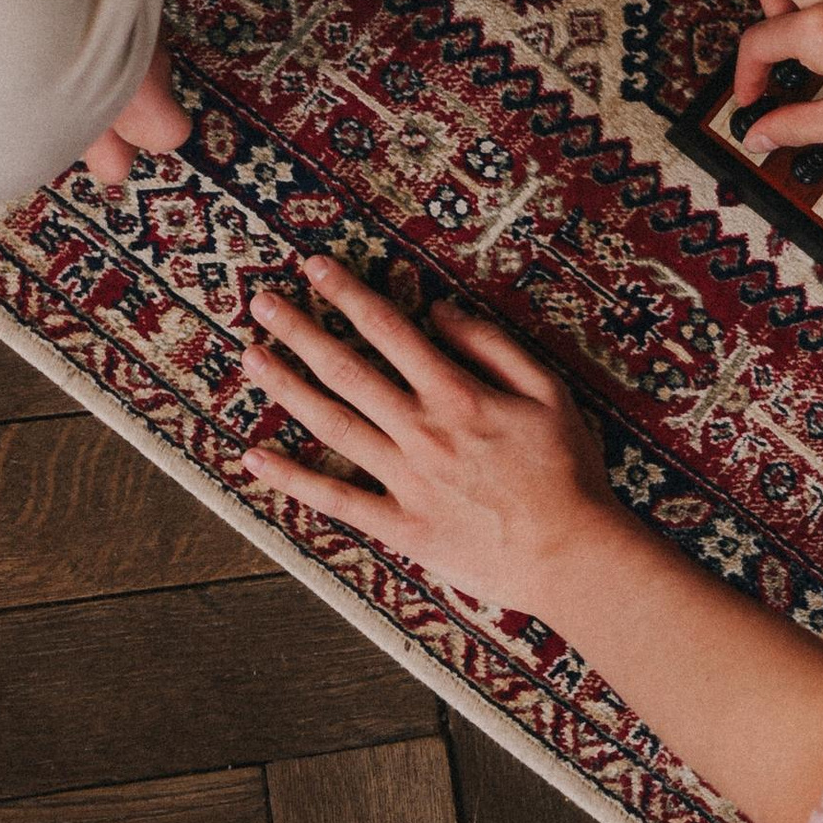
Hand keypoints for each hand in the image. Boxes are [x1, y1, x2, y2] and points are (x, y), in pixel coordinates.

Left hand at [239, 254, 613, 612]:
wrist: (571, 553)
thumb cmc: (567, 470)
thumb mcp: (548, 391)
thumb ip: (492, 346)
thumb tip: (440, 310)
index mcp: (457, 393)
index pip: (390, 331)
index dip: (348, 295)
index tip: (315, 269)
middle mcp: (422, 431)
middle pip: (347, 370)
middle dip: (300, 331)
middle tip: (261, 303)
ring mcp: (405, 480)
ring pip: (332, 425)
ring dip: (287, 388)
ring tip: (250, 358)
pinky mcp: (400, 526)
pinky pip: (336, 500)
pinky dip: (292, 479)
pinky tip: (254, 457)